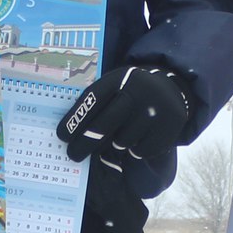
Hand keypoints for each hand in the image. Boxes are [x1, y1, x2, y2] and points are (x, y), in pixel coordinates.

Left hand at [59, 65, 189, 172]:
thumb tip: (71, 134)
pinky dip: (135, 150)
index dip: (75, 119)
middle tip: (73, 155)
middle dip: (85, 143)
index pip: (93, 99)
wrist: (171, 90)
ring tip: (121, 136)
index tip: (62, 136)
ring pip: (122, 140)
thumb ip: (98, 104)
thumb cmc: (131, 94)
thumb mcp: (116, 88)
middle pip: (104, 124)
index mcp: (120, 78)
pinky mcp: (169, 126)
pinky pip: (141, 150)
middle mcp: (138, 90)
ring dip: (116, 144)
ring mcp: (156, 109)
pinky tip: (140, 138)